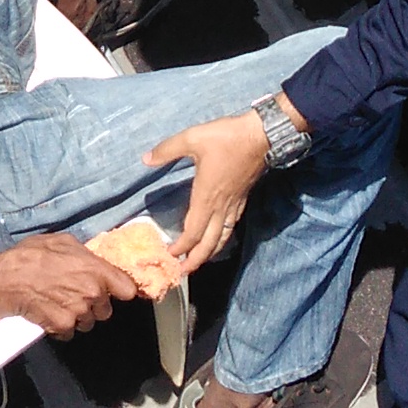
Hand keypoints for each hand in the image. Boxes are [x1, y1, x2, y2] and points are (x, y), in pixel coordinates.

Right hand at [0, 237, 132, 338]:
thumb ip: (85, 254)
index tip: (112, 291)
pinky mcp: (63, 326)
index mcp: (96, 269)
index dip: (119, 290)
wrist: (4, 280)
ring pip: (88, 322)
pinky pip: (69, 332)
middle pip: (106, 310)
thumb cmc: (30, 255)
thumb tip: (95, 261)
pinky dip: (60, 327)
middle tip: (73, 295)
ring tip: (57, 303)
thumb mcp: (61, 242)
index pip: (128, 289)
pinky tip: (48, 313)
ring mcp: (79, 312)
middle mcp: (93, 292)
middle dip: (93, 305)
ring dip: (77, 317)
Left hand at [144, 113, 272, 274]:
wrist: (261, 135)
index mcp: (206, 197)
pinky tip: (219, 237)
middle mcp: (221, 206)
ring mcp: (234, 204)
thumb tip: (146, 159)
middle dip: (196, 260)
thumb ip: (168, 149)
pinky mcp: (242, 199)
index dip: (181, 247)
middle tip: (184, 272)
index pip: (193, 232)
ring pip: (222, 237)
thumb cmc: (227, 138)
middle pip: (209, 243)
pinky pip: (231, 226)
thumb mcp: (192, 138)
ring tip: (200, 261)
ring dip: (210, 252)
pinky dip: (223, 238)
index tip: (169, 255)